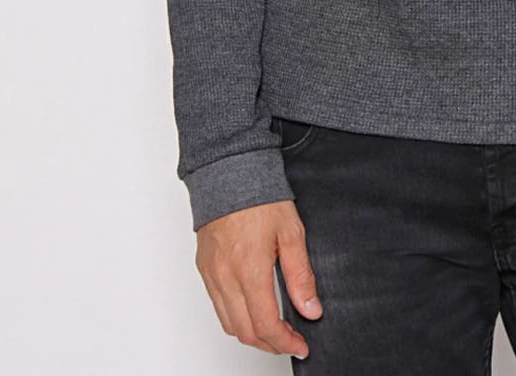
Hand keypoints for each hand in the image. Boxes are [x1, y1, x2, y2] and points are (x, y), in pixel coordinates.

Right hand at [195, 199, 323, 357]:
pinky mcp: (204, 269)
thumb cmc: (260, 196)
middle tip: (291, 339)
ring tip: (274, 328)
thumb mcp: (291, 233)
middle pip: (246, 331)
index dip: (285, 342)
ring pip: (229, 324)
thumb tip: (311, 309)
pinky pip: (218, 306)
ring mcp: (211, 274)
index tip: (301, 344)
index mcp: (249, 269)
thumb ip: (301, 275)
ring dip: (252, 333)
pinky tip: (252, 308)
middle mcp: (225, 277)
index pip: (266, 324)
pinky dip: (235, 317)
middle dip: (271, 343)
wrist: (230, 171)